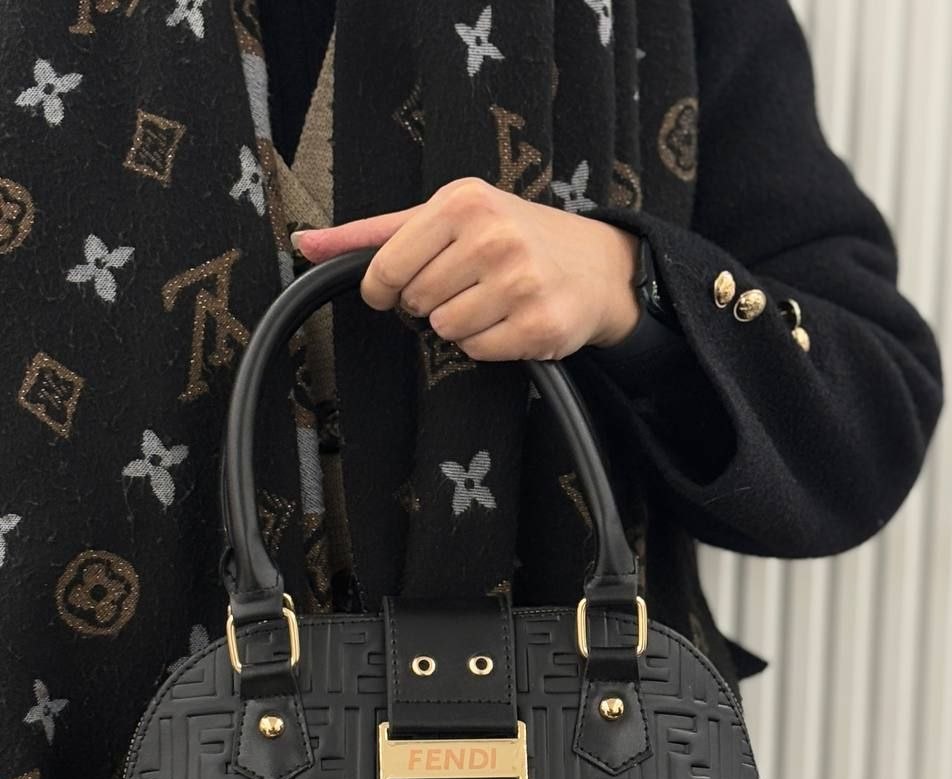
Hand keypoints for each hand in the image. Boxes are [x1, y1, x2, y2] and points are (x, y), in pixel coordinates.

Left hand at [291, 177, 641, 359]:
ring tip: (491, 302)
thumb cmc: (512, 236)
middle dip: (430, 303)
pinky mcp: (539, 327)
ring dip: (459, 326)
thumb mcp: (445, 217)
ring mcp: (520, 283)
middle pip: (416, 302)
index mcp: (464, 203)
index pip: (388, 267)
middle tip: (464, 286)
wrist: (597, 265)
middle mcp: (494, 238)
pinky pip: (477, 352)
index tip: (393, 291)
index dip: (382, 290)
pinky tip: (510, 321)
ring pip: (444, 331)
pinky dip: (487, 344)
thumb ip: (374, 234)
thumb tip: (305, 244)